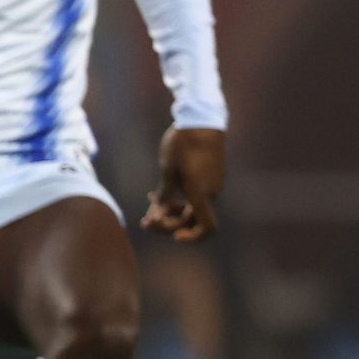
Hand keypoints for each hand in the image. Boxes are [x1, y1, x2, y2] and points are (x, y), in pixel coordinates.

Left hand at [142, 127, 224, 241]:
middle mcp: (211, 192)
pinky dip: (178, 199)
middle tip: (145, 222)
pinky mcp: (211, 176)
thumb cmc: (182, 144)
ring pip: (192, 207)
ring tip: (150, 205)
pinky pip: (195, 195)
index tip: (174, 236)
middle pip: (191, 219)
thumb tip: (157, 215)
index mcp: (201, 193)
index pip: (206, 228)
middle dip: (168, 223)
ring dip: (170, 211)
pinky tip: (159, 194)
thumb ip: (164, 195)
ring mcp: (213, 184)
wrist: (202, 121)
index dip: (192, 238)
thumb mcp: (167, 170)